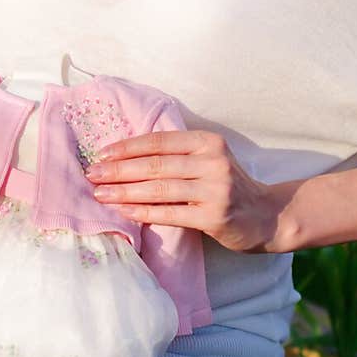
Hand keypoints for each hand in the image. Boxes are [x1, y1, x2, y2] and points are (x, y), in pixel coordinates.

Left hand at [85, 128, 284, 252]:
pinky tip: (124, 210)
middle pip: (155, 164)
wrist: (265, 216)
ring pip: (159, 188)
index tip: (101, 154)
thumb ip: (177, 154)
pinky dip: (143, 211)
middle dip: (119, 170)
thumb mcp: (208, 160)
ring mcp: (215, 189)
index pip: (159, 140)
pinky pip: (170, 213)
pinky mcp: (214, 216)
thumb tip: (125, 156)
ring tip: (100, 194)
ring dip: (124, 191)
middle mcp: (213, 161)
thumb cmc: (227, 186)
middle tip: (92, 175)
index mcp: (208, 141)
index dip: (128, 147)